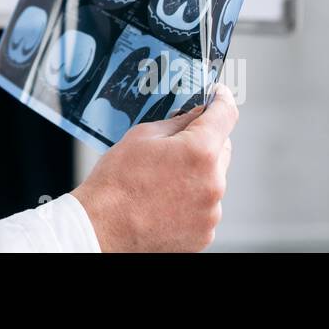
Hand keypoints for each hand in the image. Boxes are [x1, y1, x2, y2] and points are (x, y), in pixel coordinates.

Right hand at [72, 82, 237, 251]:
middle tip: (174, 146)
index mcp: (199, 152)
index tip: (219, 95)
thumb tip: (195, 117)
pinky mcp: (204, 233)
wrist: (102, 228)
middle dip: (204, 142)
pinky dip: (191, 200)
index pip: (225, 115)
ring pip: (212, 180)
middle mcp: (213, 183)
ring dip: (196, 174)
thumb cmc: (116, 183)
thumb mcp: (142, 137)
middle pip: (221, 149)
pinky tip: (164, 201)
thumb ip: (177, 123)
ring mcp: (210, 212)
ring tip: (161, 181)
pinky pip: (205, 206)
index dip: (222, 100)